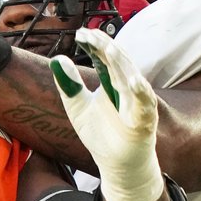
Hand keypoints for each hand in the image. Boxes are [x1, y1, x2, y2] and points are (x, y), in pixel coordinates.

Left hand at [50, 28, 164, 200]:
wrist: (117, 166)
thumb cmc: (102, 136)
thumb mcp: (77, 109)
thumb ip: (68, 86)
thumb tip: (56, 60)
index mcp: (111, 83)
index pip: (103, 58)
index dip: (93, 45)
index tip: (80, 34)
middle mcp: (126, 88)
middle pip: (117, 62)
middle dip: (105, 47)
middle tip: (90, 35)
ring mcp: (137, 103)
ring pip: (131, 78)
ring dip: (122, 63)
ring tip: (109, 49)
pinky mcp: (144, 120)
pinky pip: (144, 103)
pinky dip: (140, 91)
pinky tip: (132, 80)